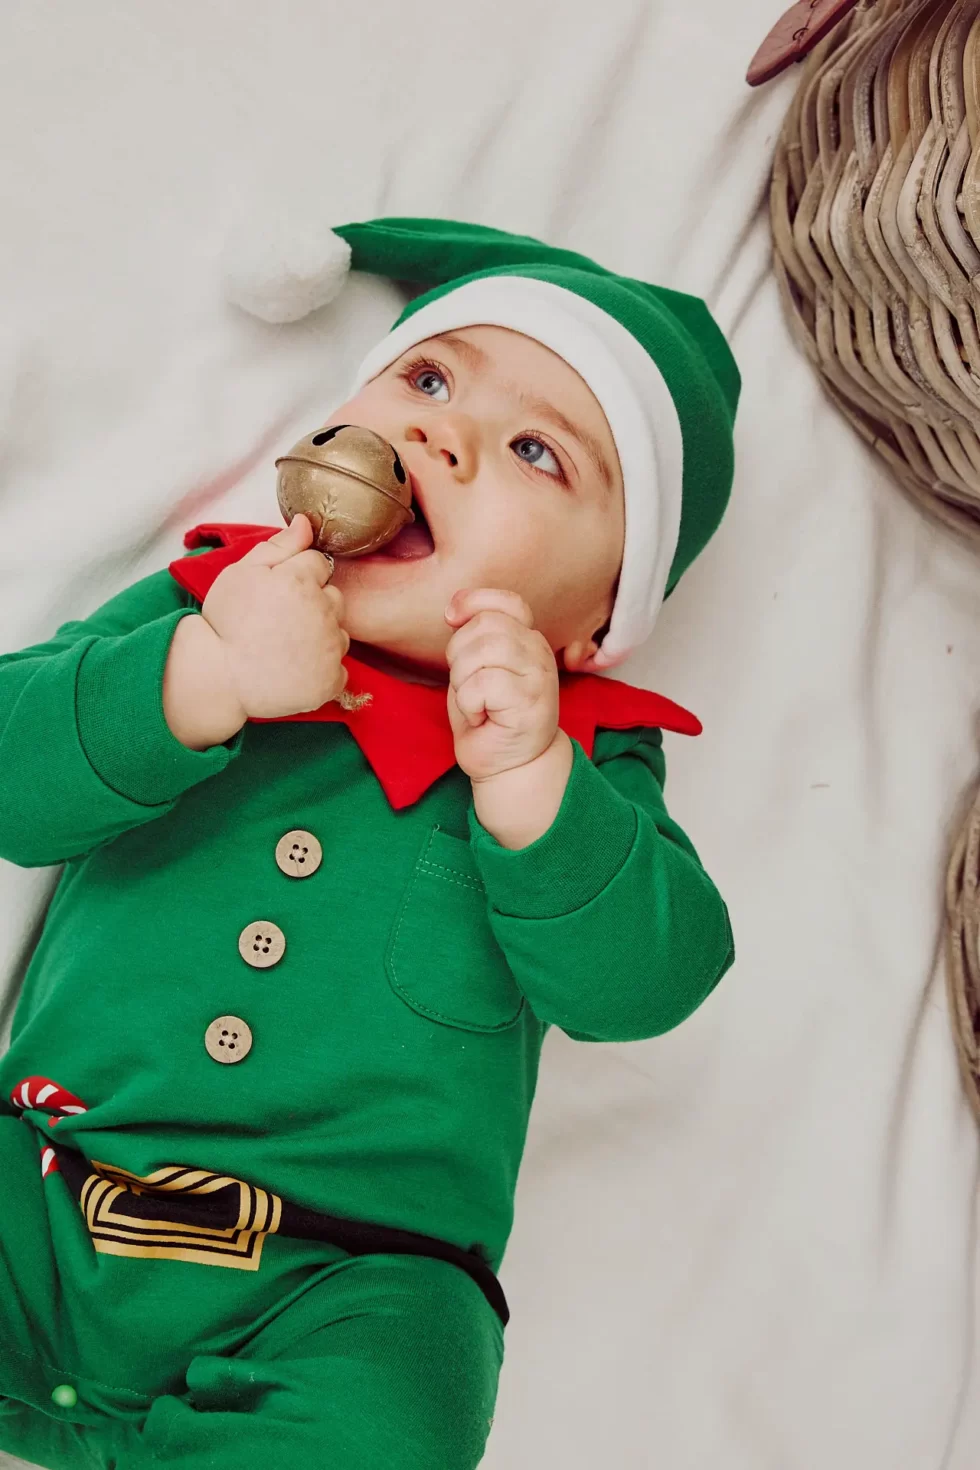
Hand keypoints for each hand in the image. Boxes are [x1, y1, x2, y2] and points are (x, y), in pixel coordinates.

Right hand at [163, 516, 348, 748]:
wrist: (218, 679)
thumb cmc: (224, 625)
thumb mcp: (240, 574)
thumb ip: (278, 546)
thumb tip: (306, 522)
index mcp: (301, 581)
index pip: (319, 564)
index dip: (298, 576)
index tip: (279, 594)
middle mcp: (323, 612)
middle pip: (333, 598)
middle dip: (314, 605)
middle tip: (280, 622)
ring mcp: (330, 649)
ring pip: (338, 633)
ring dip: (321, 637)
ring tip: (286, 648)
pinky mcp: (331, 681)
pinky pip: (339, 669)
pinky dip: (322, 670)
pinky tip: (295, 671)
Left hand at [444, 589, 560, 782]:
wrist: (509, 765)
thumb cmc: (489, 716)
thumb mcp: (477, 667)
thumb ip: (474, 636)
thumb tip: (454, 609)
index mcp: (527, 639)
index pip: (509, 602)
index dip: (474, 601)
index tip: (451, 618)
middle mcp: (539, 652)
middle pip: (487, 625)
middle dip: (459, 653)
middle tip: (466, 684)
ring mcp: (539, 676)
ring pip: (484, 650)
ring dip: (463, 680)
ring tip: (474, 702)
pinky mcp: (530, 701)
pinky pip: (482, 684)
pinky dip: (470, 703)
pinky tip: (482, 717)